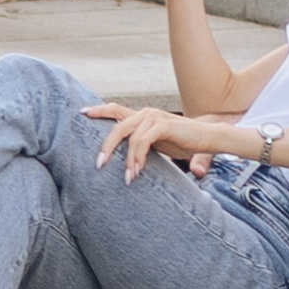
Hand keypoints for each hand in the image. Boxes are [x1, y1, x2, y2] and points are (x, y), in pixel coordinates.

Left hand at [83, 98, 219, 181]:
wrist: (207, 138)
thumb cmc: (181, 143)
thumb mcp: (156, 145)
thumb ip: (139, 147)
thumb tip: (122, 161)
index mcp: (141, 116)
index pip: (115, 110)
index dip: (98, 110)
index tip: (81, 113)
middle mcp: (145, 113)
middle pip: (117, 125)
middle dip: (105, 145)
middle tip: (98, 164)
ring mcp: (154, 117)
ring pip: (130, 137)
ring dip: (127, 161)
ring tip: (127, 178)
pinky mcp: (163, 125)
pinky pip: (143, 141)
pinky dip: (138, 157)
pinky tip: (137, 171)